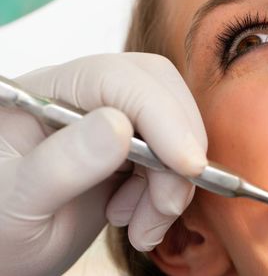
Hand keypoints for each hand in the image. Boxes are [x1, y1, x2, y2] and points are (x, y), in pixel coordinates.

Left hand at [0, 53, 206, 275]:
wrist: (10, 254)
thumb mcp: (16, 202)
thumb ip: (62, 164)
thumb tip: (118, 128)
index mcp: (46, 94)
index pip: (116, 79)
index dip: (160, 114)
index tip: (185, 165)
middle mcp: (84, 99)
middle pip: (157, 92)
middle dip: (175, 149)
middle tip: (167, 203)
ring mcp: (110, 125)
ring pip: (173, 130)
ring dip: (174, 183)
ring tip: (142, 226)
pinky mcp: (130, 152)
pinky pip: (172, 161)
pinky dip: (169, 195)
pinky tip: (139, 222)